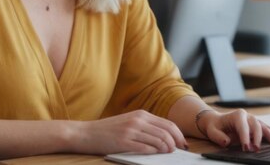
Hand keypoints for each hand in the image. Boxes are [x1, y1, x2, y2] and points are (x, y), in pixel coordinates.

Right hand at [74, 110, 188, 154]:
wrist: (86, 133)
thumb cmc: (108, 130)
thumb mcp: (129, 122)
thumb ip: (146, 126)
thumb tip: (166, 138)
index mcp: (140, 114)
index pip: (168, 124)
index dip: (178, 135)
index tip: (183, 144)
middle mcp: (137, 120)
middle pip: (166, 132)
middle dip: (176, 143)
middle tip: (177, 152)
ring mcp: (131, 130)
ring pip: (158, 141)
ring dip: (166, 149)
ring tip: (167, 154)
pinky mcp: (124, 141)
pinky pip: (146, 148)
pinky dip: (153, 153)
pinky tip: (154, 155)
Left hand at [198, 109, 269, 151]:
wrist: (217, 122)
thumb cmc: (215, 127)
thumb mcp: (212, 131)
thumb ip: (218, 137)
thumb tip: (226, 142)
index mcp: (237, 115)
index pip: (243, 127)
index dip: (245, 137)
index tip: (247, 148)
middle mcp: (247, 116)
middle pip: (256, 126)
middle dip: (258, 139)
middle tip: (257, 150)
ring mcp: (254, 120)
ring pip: (265, 127)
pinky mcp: (257, 125)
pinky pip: (268, 129)